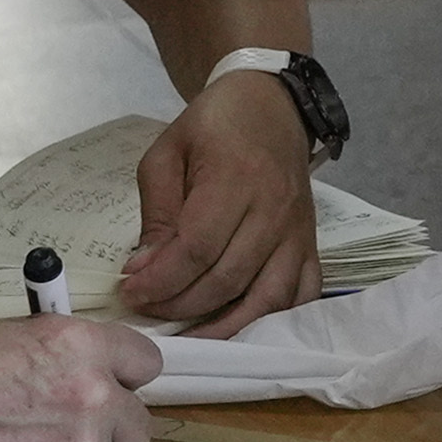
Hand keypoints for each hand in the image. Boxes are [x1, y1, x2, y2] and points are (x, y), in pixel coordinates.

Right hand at [0, 315, 162, 441]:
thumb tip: (65, 365)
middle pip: (136, 424)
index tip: (111, 382)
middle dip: (109, 427)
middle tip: (68, 426)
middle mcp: (94, 399)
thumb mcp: (0, 336)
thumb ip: (52, 354)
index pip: (145, 361)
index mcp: (81, 347)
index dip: (124, 374)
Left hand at [122, 72, 322, 334]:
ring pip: (267, 298)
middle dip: (180, 305)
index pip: (197, 248)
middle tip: (147, 309)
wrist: (271, 105)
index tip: (130, 291)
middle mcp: (273, 211)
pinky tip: (239, 330)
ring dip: (224, 326)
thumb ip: (157, 213)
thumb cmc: (213, 126)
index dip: (161, 280)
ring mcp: (298, 232)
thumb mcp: (167, 153)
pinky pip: (301, 296)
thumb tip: (143, 269)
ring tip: (187, 336)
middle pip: (227, 279)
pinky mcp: (311, 244)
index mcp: (235, 179)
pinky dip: (273, 321)